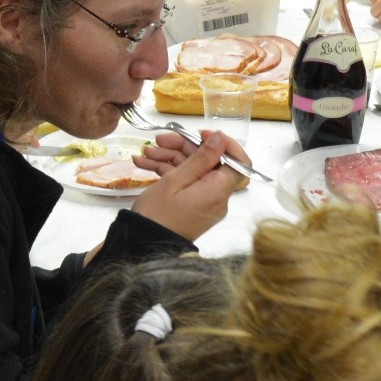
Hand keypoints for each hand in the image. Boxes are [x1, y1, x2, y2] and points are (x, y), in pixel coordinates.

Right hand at [128, 128, 250, 240]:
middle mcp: (216, 197)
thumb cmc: (157, 215)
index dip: (224, 144)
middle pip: (209, 162)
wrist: (141, 245)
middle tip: (158, 140)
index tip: (202, 135)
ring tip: (144, 154)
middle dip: (182, 147)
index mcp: (219, 190)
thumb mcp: (176, 180)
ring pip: (192, 170)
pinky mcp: (191, 206)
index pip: (239, 162)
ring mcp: (204, 202)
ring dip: (169, 158)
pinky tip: (144, 164)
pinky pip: (185, 183)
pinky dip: (167, 172)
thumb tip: (221, 139)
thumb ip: (201, 158)